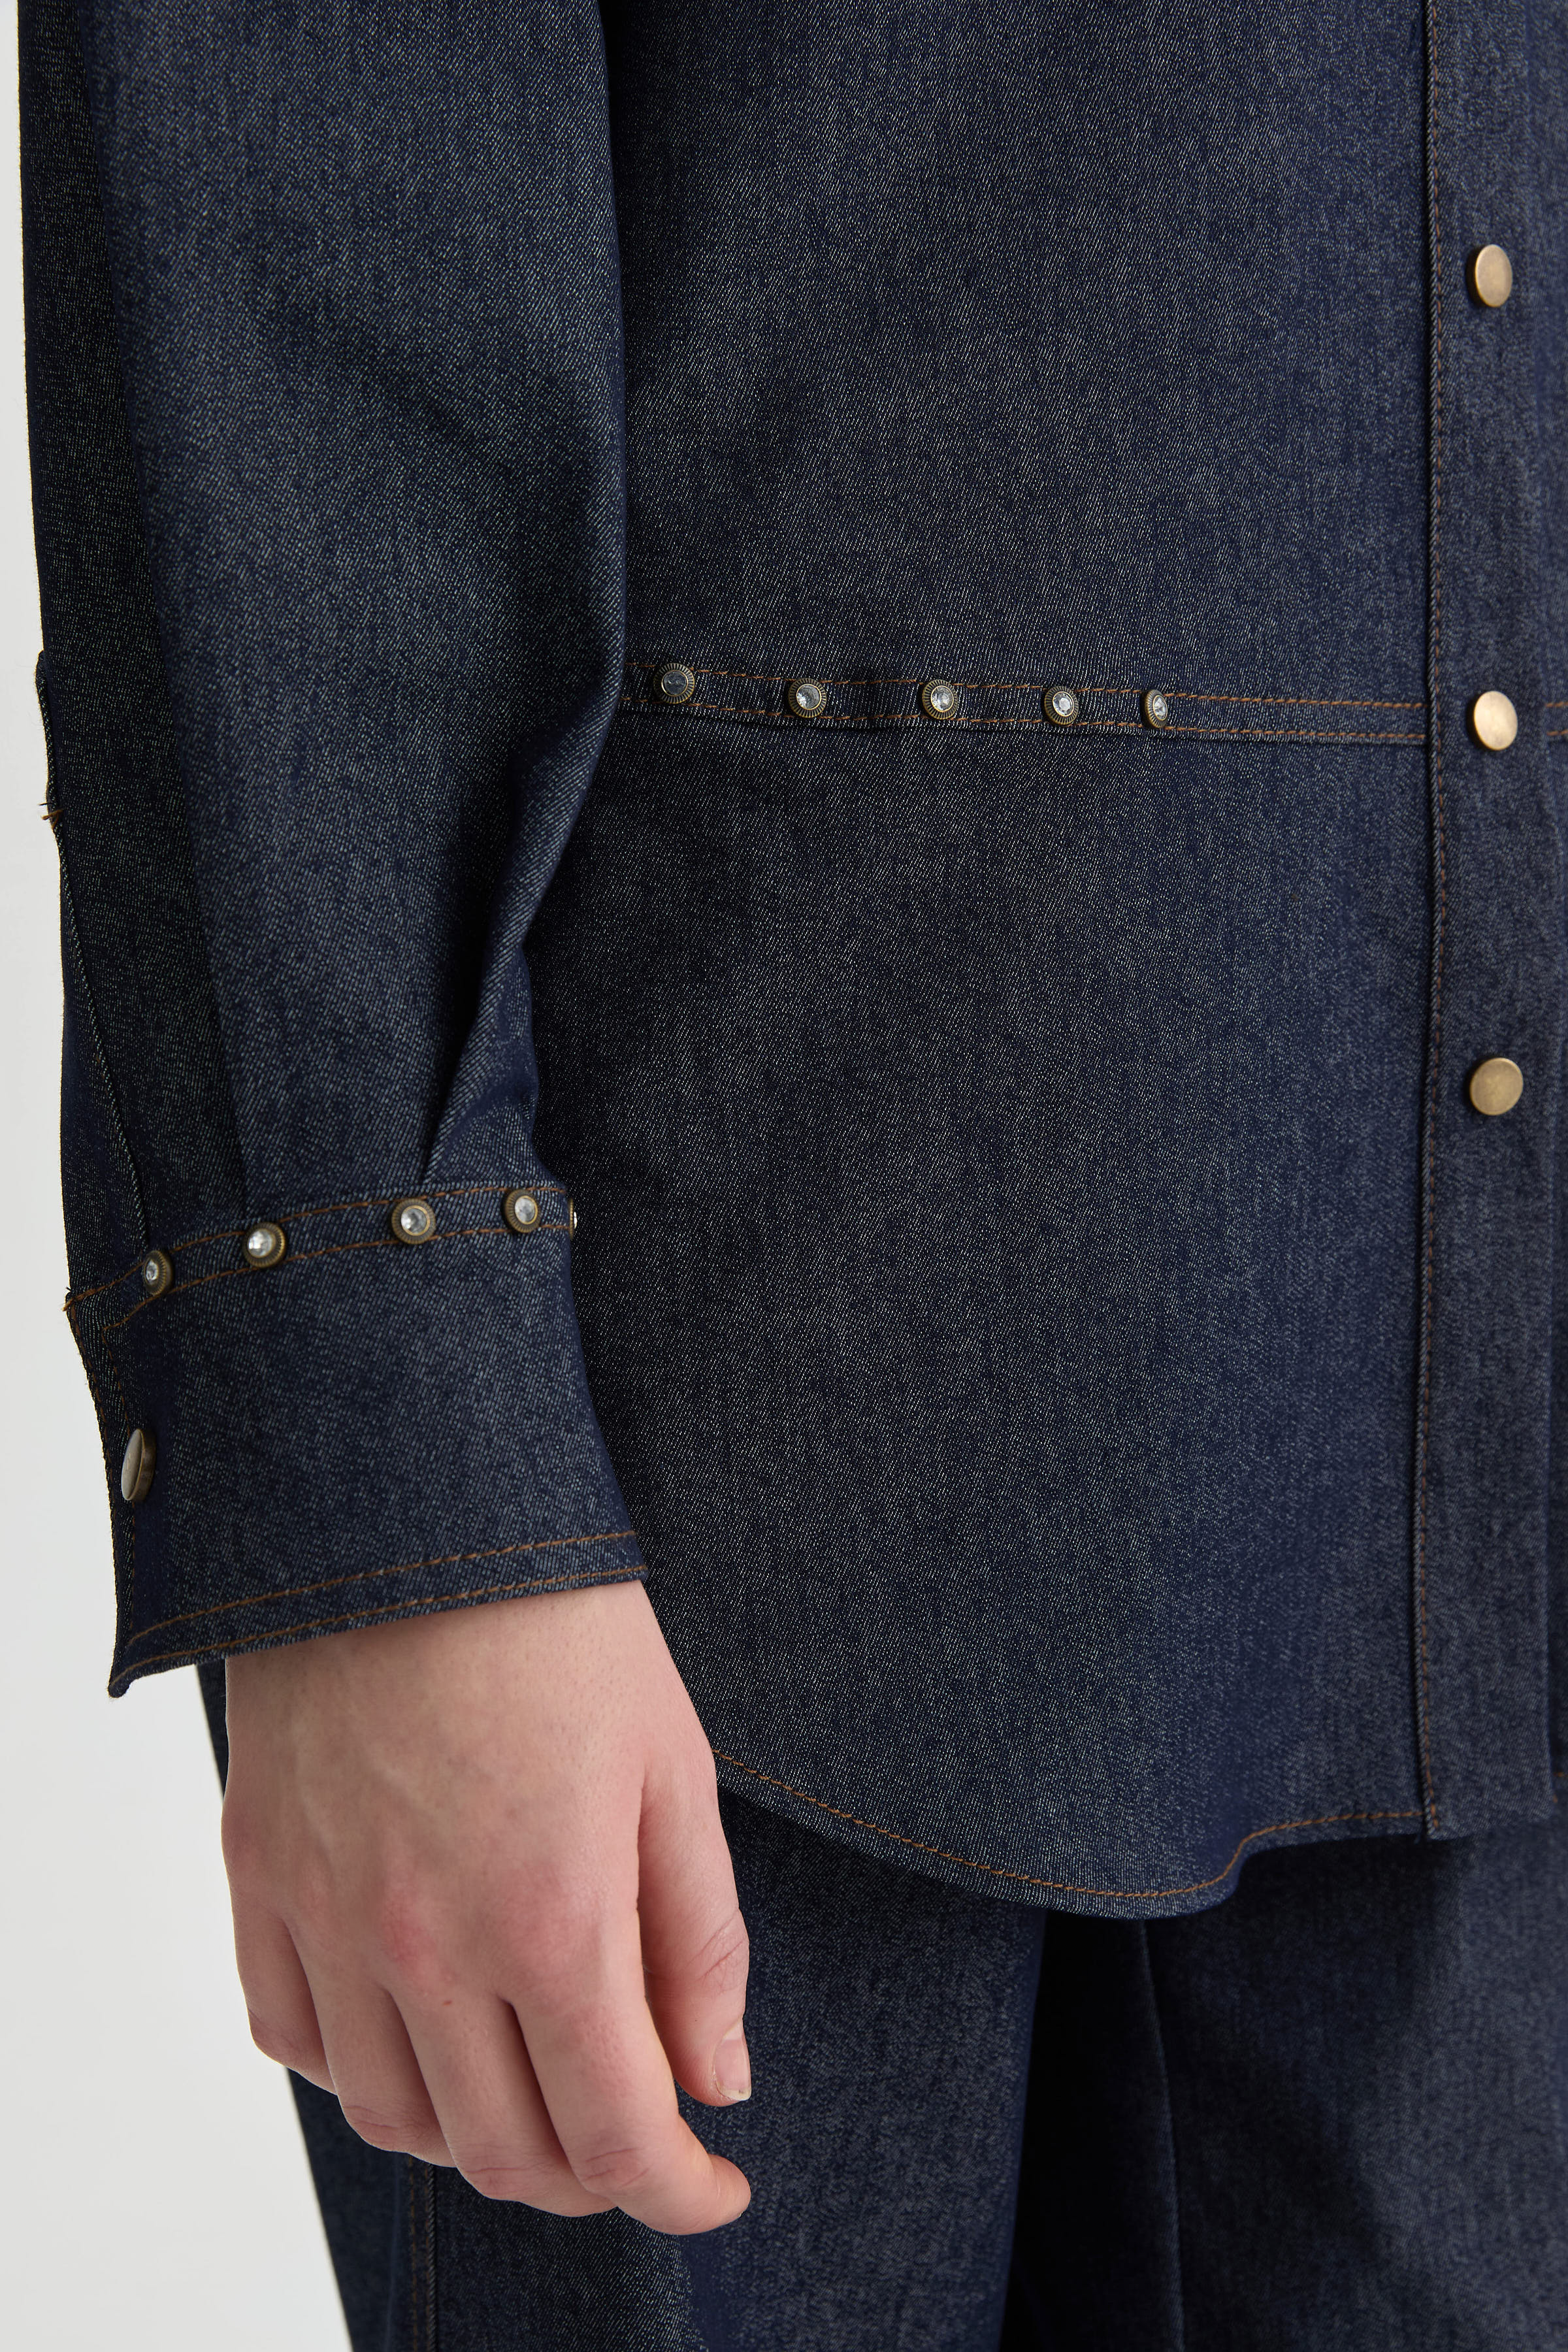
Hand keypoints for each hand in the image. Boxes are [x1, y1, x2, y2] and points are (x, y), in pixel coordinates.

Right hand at [220, 1581, 750, 2233]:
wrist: (407, 1507)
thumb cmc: (559, 1623)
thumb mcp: (674, 1768)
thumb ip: (700, 1941)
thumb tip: (716, 2080)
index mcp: (551, 1920)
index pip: (615, 2136)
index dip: (677, 2190)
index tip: (712, 2184)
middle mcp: (426, 1945)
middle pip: (507, 2152)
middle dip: (592, 2172)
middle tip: (637, 2124)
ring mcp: (329, 1918)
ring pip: (396, 2120)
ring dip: (480, 2134)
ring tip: (533, 2076)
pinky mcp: (259, 1877)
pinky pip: (295, 2039)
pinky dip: (363, 2071)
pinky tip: (417, 2027)